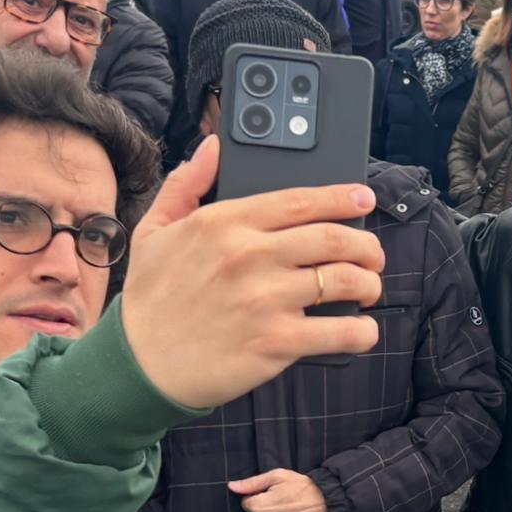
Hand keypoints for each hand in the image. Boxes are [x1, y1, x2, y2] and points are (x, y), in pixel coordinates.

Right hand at [121, 138, 383, 408]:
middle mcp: (250, 255)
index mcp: (224, 222)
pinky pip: (339, 331)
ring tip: (369, 289)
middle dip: (366, 245)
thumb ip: (186, 184)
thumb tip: (212, 147)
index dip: (342, 198)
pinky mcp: (277, 342)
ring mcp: (266, 300)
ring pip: (345, 280)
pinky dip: (361, 331)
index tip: (363, 200)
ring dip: (369, 283)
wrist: (138, 364)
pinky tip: (362, 330)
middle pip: (333, 238)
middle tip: (372, 255)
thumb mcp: (154, 230)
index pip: (300, 200)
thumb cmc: (148, 299)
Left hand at [229, 468, 328, 511]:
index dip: (259, 497)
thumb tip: (231, 487)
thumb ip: (252, 483)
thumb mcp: (277, 476)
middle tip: (283, 504)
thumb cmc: (302, 487)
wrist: (327, 505)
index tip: (273, 495)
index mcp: (258, 506)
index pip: (247, 503)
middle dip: (265, 510)